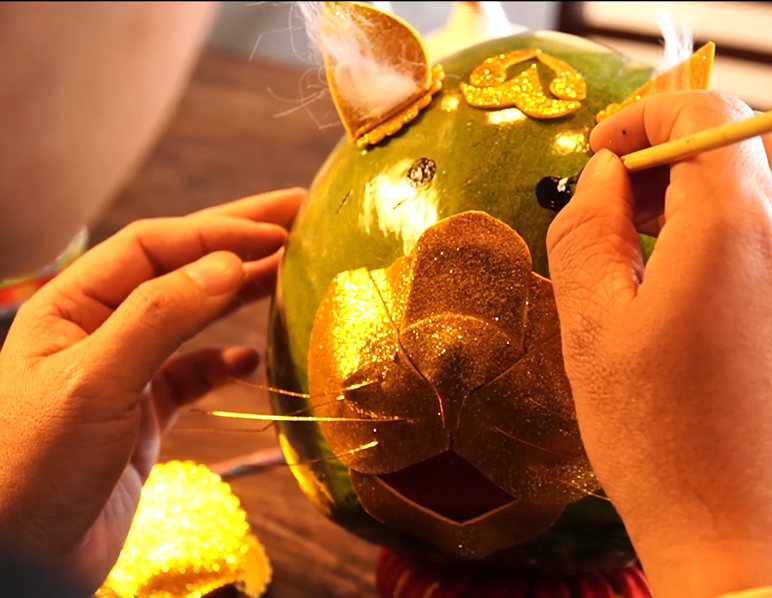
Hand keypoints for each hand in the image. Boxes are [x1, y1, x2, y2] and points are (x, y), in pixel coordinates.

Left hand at [0, 188, 304, 593]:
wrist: (17, 561)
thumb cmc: (33, 466)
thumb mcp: (95, 380)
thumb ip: (160, 316)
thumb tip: (229, 262)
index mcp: (72, 305)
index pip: (155, 245)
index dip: (219, 230)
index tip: (279, 227)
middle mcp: (99, 330)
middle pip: (179, 269)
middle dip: (238, 241)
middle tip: (299, 218)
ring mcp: (123, 373)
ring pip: (192, 318)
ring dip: (240, 294)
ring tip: (291, 274)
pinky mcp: (141, 417)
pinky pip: (193, 375)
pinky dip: (225, 364)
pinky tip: (253, 359)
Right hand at [546, 92, 771, 597]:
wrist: (757, 545)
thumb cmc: (664, 445)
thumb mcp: (593, 330)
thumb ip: (585, 230)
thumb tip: (601, 177)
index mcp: (737, 225)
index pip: (702, 110)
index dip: (642, 115)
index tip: (601, 153)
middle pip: (745, 138)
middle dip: (676, 146)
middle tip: (621, 196)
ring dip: (711, 191)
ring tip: (653, 247)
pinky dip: (743, 235)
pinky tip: (700, 295)